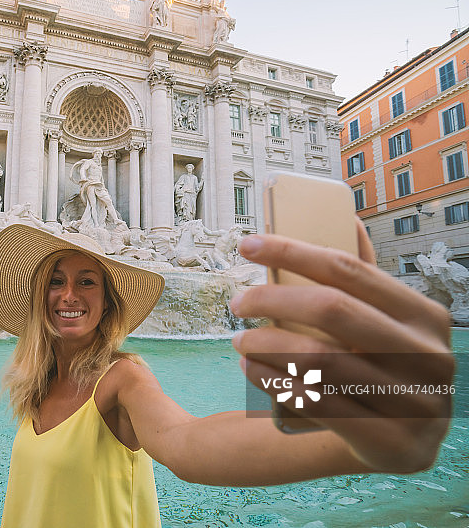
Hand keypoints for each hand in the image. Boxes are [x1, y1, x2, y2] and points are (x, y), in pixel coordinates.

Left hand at [230, 222, 453, 472]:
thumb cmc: (381, 370)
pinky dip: (274, 381)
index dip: (292, 251)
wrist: (404, 444)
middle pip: (331, 309)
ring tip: (240, 341)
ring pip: (320, 358)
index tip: (247, 245)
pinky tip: (251, 369)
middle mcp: (427, 355)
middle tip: (237, 303)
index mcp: (424, 315)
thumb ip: (365, 281)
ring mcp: (416, 402)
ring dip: (265, 344)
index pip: (348, 270)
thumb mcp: (384, 324)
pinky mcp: (392, 443)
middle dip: (271, 298)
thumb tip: (348, 220)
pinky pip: (318, 402)